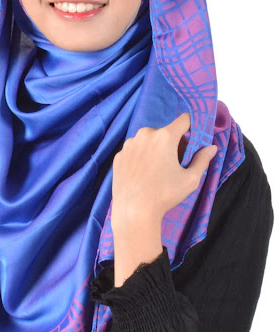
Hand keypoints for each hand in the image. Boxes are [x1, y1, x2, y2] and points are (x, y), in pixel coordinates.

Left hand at [111, 113, 216, 284]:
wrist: (133, 211)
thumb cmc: (164, 195)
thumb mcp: (190, 179)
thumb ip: (202, 160)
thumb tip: (212, 148)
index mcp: (164, 136)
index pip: (184, 120)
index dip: (191, 127)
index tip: (193, 140)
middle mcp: (145, 134)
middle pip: (165, 132)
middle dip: (173, 143)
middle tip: (175, 164)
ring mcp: (129, 144)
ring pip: (149, 140)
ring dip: (156, 149)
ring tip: (158, 171)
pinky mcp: (119, 155)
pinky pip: (135, 150)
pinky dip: (141, 157)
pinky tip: (143, 175)